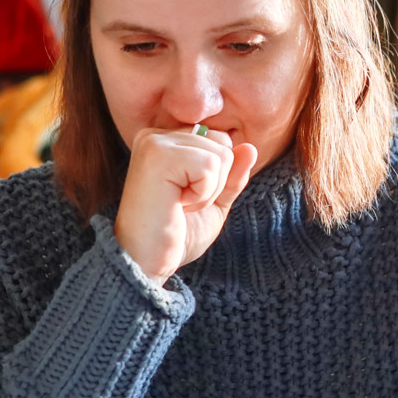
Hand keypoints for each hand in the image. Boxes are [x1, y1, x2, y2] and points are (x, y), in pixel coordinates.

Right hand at [114, 127, 256, 280]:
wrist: (147, 262)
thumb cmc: (177, 234)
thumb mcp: (215, 202)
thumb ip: (233, 175)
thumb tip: (251, 148)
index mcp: (166, 141)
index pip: (220, 140)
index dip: (218, 177)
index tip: (186, 198)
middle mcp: (156, 135)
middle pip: (224, 144)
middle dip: (216, 183)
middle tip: (182, 204)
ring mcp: (155, 142)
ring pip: (221, 154)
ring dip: (208, 191)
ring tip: (178, 204)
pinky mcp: (158, 154)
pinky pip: (210, 166)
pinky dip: (202, 194)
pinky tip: (176, 204)